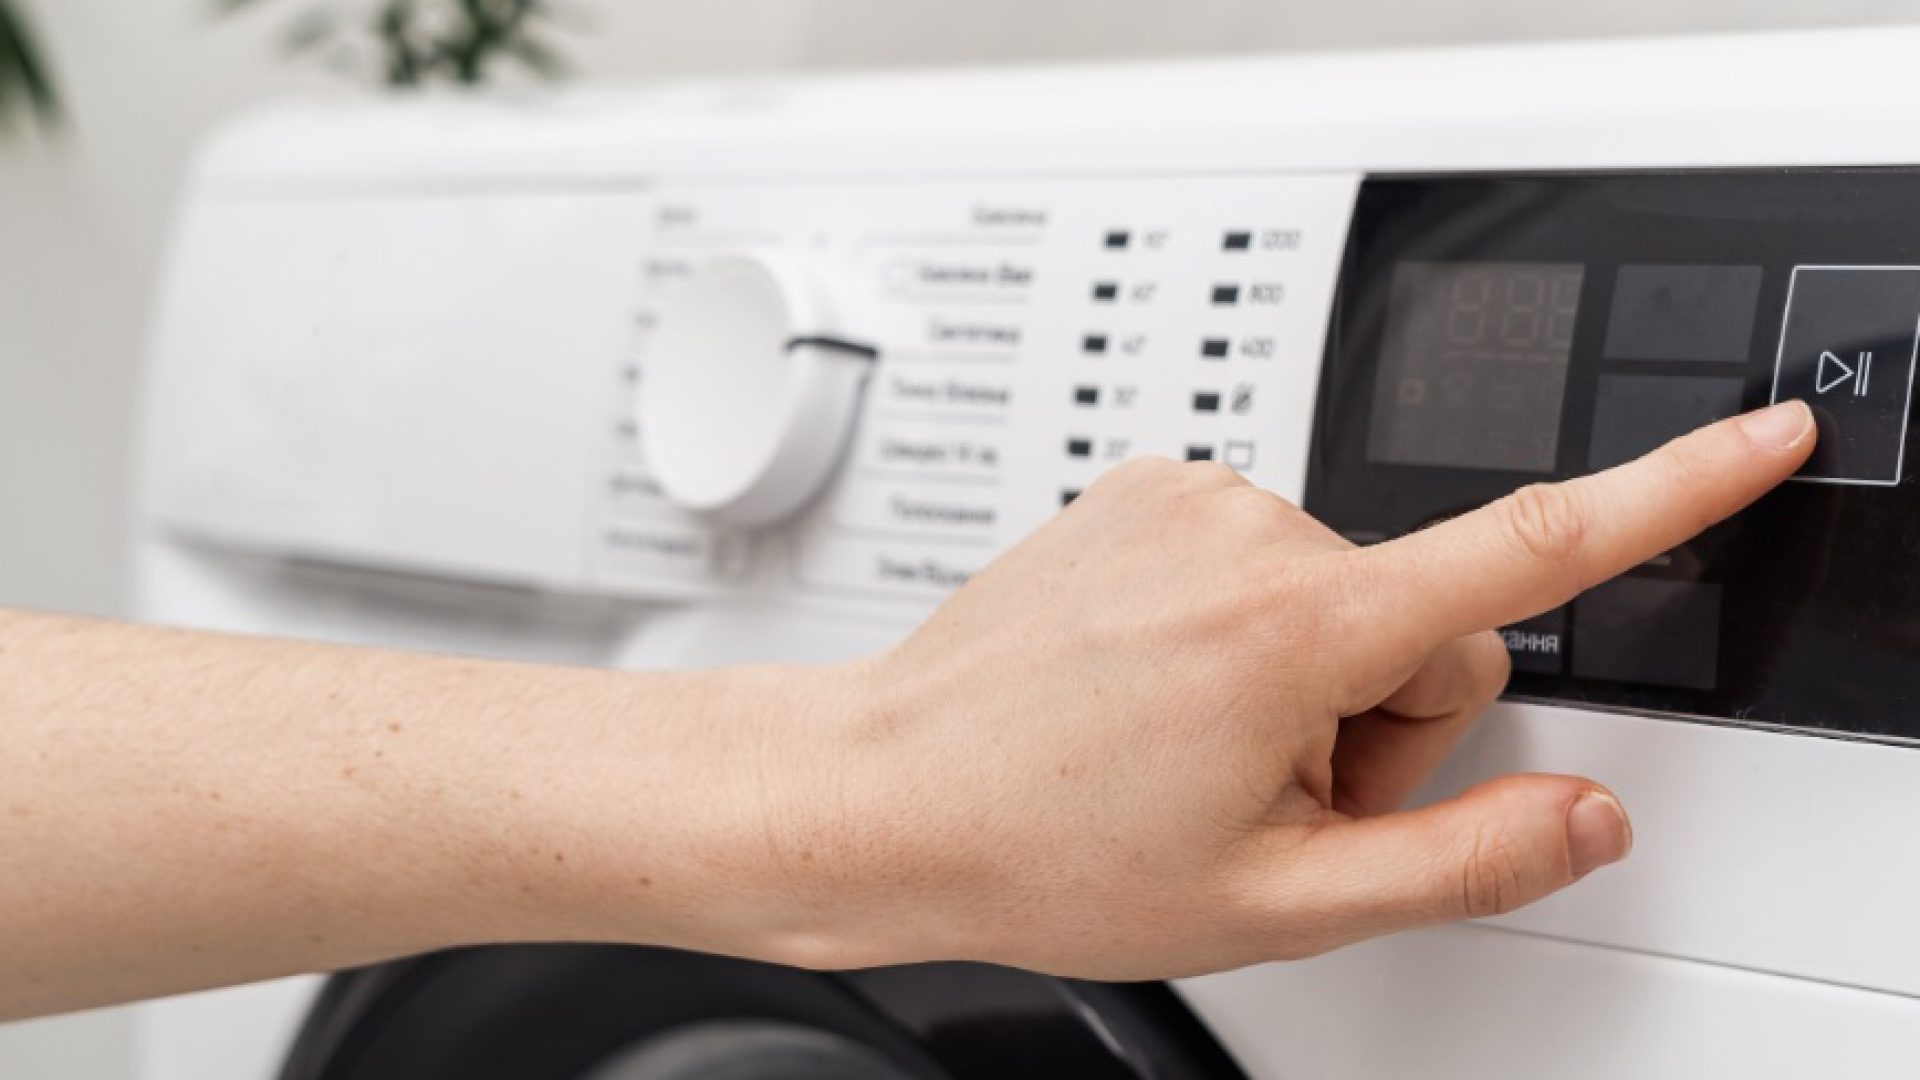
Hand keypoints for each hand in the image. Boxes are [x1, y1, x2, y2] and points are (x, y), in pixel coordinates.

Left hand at [763, 401, 1814, 978]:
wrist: (886, 790)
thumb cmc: (1043, 844)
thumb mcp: (1277, 902)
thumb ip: (1460, 861)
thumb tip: (1580, 816)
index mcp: (1294, 624)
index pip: (1530, 549)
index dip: (1670, 492)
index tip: (1756, 437)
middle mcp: (1245, 530)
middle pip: (1425, 621)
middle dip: (1385, 721)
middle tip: (1272, 795)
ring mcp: (1184, 503)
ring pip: (1342, 594)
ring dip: (1308, 679)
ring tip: (1197, 751)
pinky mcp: (1142, 494)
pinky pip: (1262, 560)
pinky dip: (1245, 630)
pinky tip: (1162, 695)